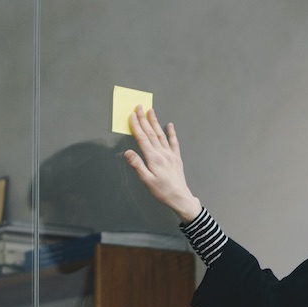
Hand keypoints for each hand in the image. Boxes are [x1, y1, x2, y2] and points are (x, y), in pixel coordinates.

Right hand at [122, 106, 202, 221]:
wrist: (180, 198)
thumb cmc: (162, 191)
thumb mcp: (146, 180)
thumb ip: (137, 165)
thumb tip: (127, 152)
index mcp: (153, 158)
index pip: (142, 138)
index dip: (136, 126)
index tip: (132, 115)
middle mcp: (162, 153)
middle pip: (151, 133)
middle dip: (144, 119)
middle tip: (139, 107)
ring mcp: (171, 154)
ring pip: (161, 135)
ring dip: (155, 122)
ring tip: (151, 111)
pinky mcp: (176, 158)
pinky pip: (174, 142)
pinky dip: (171, 133)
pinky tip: (170, 125)